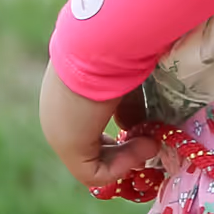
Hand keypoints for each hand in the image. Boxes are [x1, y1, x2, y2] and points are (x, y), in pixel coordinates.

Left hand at [40, 62, 161, 193]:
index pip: (91, 120)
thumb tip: (145, 129)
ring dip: (128, 158)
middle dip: (124, 149)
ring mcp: (62, 131)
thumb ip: (134, 104)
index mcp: (70, 91)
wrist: (102, 41)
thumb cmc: (122, 49)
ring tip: (153, 143)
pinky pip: (95, 172)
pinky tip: (144, 146)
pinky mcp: (69, 146)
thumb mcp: (130, 78)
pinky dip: (123, 166)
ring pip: (93, 161)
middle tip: (151, 142)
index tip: (147, 126)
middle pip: (90, 145)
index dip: (121, 128)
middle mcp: (60, 113)